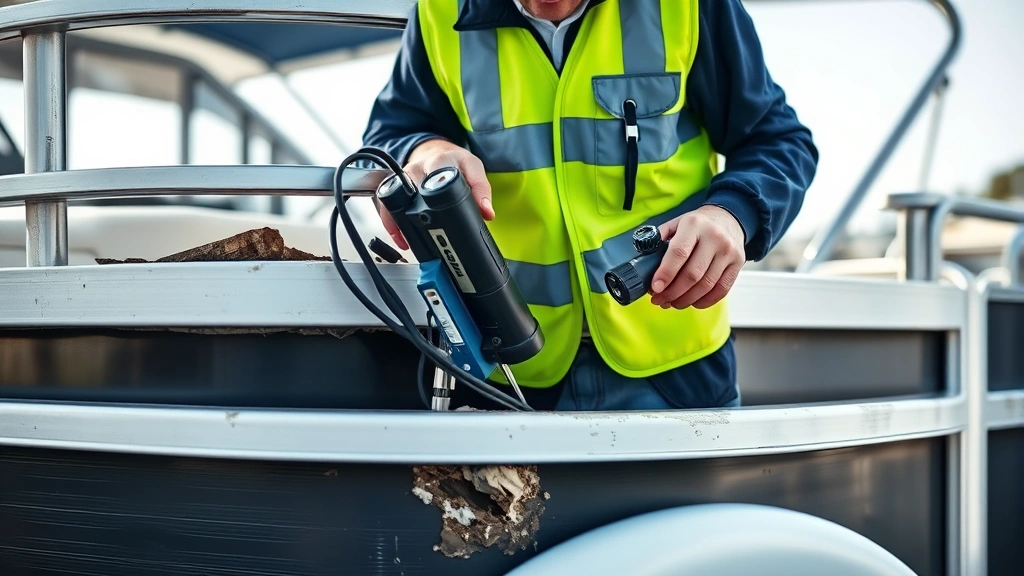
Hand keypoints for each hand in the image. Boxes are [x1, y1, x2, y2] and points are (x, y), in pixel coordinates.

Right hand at [376, 139, 493, 249]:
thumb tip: (487, 212)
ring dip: (399, 221)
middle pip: (410, 189)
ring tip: (409, 240)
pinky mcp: (396, 185)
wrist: (438, 151)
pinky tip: (401, 237)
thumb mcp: (474, 170)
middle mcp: (418, 167)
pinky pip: (387, 204)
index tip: (441, 215)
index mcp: (440, 160)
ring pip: (395, 197)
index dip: (436, 196)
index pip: (436, 176)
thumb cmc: (456, 162)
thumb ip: (481, 190)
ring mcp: (404, 176)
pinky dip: (391, 222)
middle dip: (416, 214)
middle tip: (427, 233)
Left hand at [649, 205, 745, 309]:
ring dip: (686, 299)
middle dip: (673, 292)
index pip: (679, 253)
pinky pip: (721, 290)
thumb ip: (659, 240)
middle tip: (660, 300)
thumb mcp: (676, 223)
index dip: (666, 274)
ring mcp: (728, 251)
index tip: (655, 288)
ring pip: (706, 285)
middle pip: (692, 274)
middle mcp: (714, 237)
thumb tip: (644, 265)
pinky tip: (692, 302)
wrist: (728, 218)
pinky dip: (704, 301)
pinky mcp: (738, 264)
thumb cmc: (697, 225)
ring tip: (672, 303)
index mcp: (694, 224)